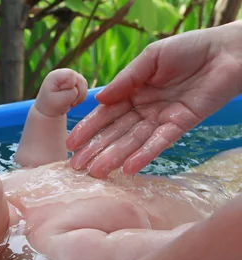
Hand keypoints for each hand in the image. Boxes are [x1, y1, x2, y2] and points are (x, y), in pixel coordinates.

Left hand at [36, 68, 87, 117]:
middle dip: (78, 93)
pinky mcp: (75, 81)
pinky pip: (85, 87)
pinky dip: (81, 96)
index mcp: (55, 75)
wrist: (49, 109)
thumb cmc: (50, 105)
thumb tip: (77, 90)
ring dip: (80, 96)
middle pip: (80, 79)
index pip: (71, 74)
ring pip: (84, 83)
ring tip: (71, 103)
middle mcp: (63, 73)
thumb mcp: (57, 102)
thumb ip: (69, 95)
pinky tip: (73, 101)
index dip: (70, 85)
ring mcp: (70, 77)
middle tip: (70, 103)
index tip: (61, 94)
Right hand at [67, 21, 241, 177]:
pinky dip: (145, 155)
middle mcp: (144, 108)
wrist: (228, 51)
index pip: (105, 113)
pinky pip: (160, 142)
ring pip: (133, 141)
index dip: (88, 128)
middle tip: (77, 166)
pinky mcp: (181, 125)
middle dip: (96, 149)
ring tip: (96, 172)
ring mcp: (161, 118)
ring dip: (115, 156)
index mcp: (133, 92)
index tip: (71, 144)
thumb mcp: (151, 58)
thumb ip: (126, 79)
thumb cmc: (189, 49)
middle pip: (116, 132)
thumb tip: (100, 100)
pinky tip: (129, 168)